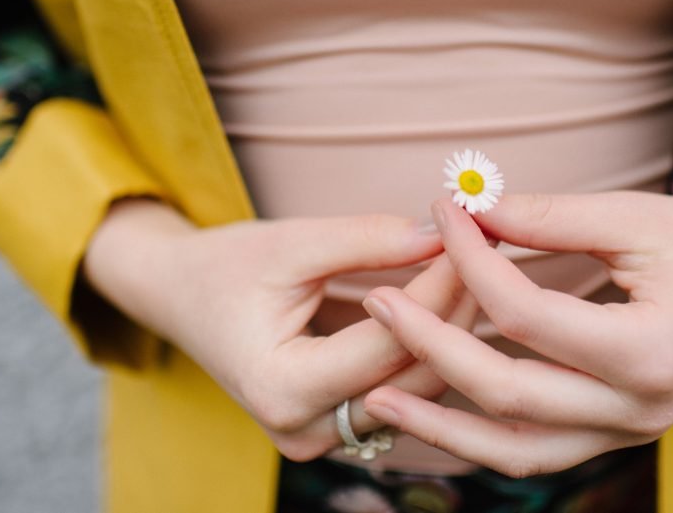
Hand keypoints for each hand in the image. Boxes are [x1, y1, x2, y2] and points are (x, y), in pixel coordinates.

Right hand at [82, 198, 477, 460]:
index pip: (390, 337)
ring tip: (483, 270)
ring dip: (451, 330)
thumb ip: (369, 239)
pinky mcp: (335, 428)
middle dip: (456, 306)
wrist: (180, 298)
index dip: (440, 284)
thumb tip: (446, 233)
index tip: (476, 235)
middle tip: (492, 248)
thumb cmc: (225, 267)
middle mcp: (303, 430)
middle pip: (412, 372)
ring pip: (417, 389)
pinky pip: (402, 393)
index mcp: (282, 387)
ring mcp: (321, 439)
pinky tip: (454, 303)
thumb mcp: (292, 244)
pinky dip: (428, 348)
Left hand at [360, 192, 672, 476]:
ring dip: (441, 425)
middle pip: (506, 391)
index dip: (470, 259)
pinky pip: (538, 452)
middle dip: (429, 347)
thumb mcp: (636, 217)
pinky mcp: (619, 432)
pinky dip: (483, 434)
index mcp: (651, 349)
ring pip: (516, 450)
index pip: (523, 311)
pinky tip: (436, 411)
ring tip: (374, 398)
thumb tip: (470, 209)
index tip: (440, 213)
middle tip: (376, 304)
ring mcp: (631, 431)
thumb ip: (550, 217)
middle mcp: (640, 407)